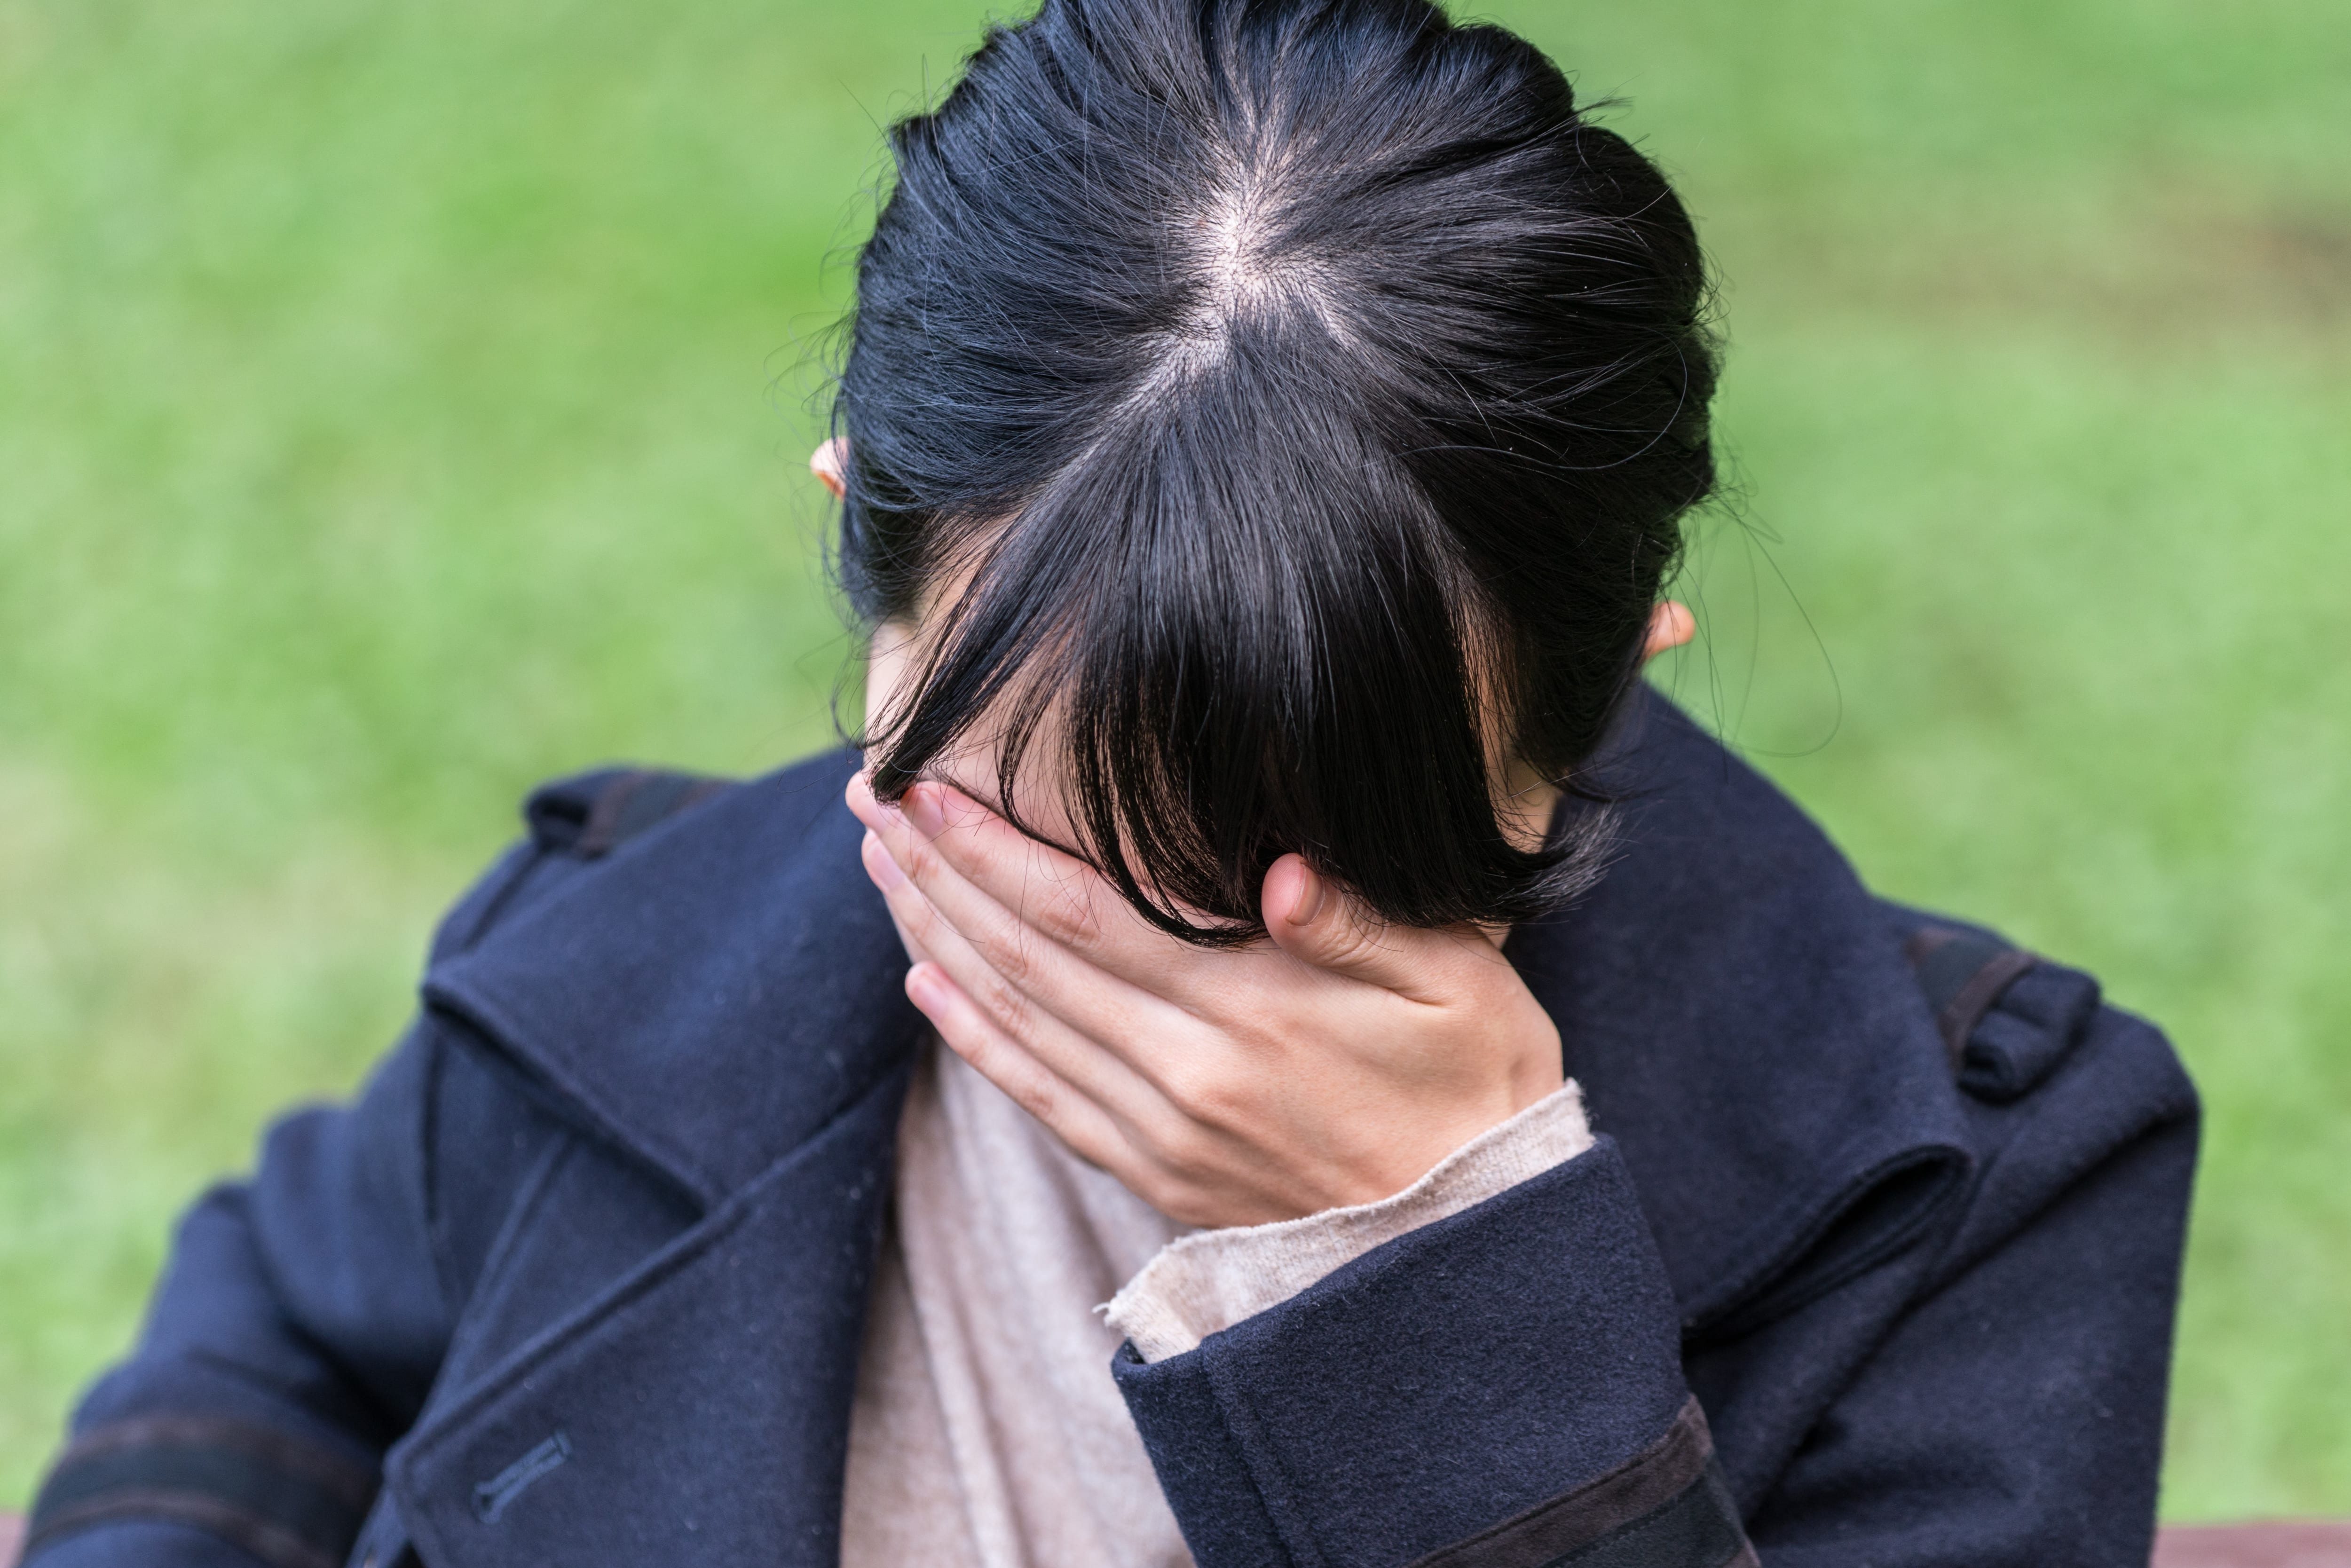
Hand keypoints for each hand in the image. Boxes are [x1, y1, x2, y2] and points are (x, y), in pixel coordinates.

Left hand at [845, 773, 1564, 1227]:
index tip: (930, 785)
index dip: (995, 848)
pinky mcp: (1153, 1169)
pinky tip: (928, 983)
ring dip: (935, 936)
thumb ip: (1361, 925)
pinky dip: (974, 1037)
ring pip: (1014, 1019)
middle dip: (938, 872)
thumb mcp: (1455, 984)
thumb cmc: (1472, 1085)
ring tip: (881, 865)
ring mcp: (1159, 1129)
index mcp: (1251, 1012)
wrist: (1470, 1242)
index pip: (1084, 912)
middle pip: (1024, 956)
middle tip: (871, 800)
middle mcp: (1184, 1072)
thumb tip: (1283, 870)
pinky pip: (1037, 1096)